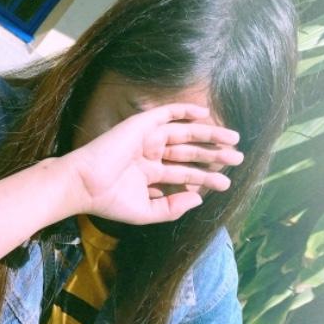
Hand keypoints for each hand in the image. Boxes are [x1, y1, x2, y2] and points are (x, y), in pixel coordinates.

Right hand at [57, 103, 241, 224]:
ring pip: (184, 134)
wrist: (85, 185)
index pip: (183, 174)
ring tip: (233, 140)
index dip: (205, 178)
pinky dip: (185, 111)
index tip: (225, 183)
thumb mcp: (146, 212)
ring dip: (208, 135)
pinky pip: (167, 113)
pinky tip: (206, 115)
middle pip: (189, 153)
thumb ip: (173, 207)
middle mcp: (150, 155)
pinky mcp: (141, 125)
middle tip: (238, 158)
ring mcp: (146, 139)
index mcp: (149, 175)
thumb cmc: (109, 202)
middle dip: (214, 155)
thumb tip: (199, 198)